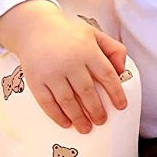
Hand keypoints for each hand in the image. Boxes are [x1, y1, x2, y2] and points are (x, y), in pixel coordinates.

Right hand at [14, 11, 128, 133]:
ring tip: (86, 128)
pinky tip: (66, 123)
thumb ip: (114, 49)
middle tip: (102, 121)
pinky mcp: (36, 80)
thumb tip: (123, 70)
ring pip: (68, 101)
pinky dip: (57, 116)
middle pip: (87, 92)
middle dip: (96, 110)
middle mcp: (70, 62)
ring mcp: (52, 72)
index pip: (107, 75)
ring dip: (78, 118)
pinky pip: (47, 102)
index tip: (121, 106)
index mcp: (87, 51)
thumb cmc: (68, 33)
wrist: (34, 28)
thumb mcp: (95, 34)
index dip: (116, 93)